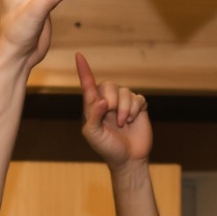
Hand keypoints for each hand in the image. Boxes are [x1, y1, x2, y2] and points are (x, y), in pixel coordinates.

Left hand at [77, 53, 152, 168]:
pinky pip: (137, 98)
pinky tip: (132, 120)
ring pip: (125, 91)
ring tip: (123, 123)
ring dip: (124, 108)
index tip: (78, 56)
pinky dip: (134, 109)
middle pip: (109, 85)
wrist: (128, 159)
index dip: (84, 70)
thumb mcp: (93, 135)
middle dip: (112, 100)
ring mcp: (123, 103)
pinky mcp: (138, 107)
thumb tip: (101, 100)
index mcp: (93, 107)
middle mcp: (108, 101)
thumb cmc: (107, 148)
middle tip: (112, 116)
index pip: (88, 85)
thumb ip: (93, 117)